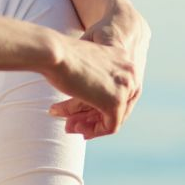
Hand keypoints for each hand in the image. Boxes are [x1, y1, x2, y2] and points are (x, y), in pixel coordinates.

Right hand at [47, 12, 149, 138]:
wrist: (53, 53)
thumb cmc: (60, 56)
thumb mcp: (82, 67)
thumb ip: (92, 82)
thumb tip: (89, 98)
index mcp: (123, 58)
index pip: (119, 90)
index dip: (99, 104)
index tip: (81, 112)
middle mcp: (130, 72)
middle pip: (118, 104)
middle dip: (93, 117)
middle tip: (72, 124)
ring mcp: (125, 87)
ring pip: (114, 116)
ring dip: (90, 125)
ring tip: (69, 128)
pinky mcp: (116, 101)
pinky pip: (110, 126)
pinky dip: (94, 131)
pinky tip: (77, 129)